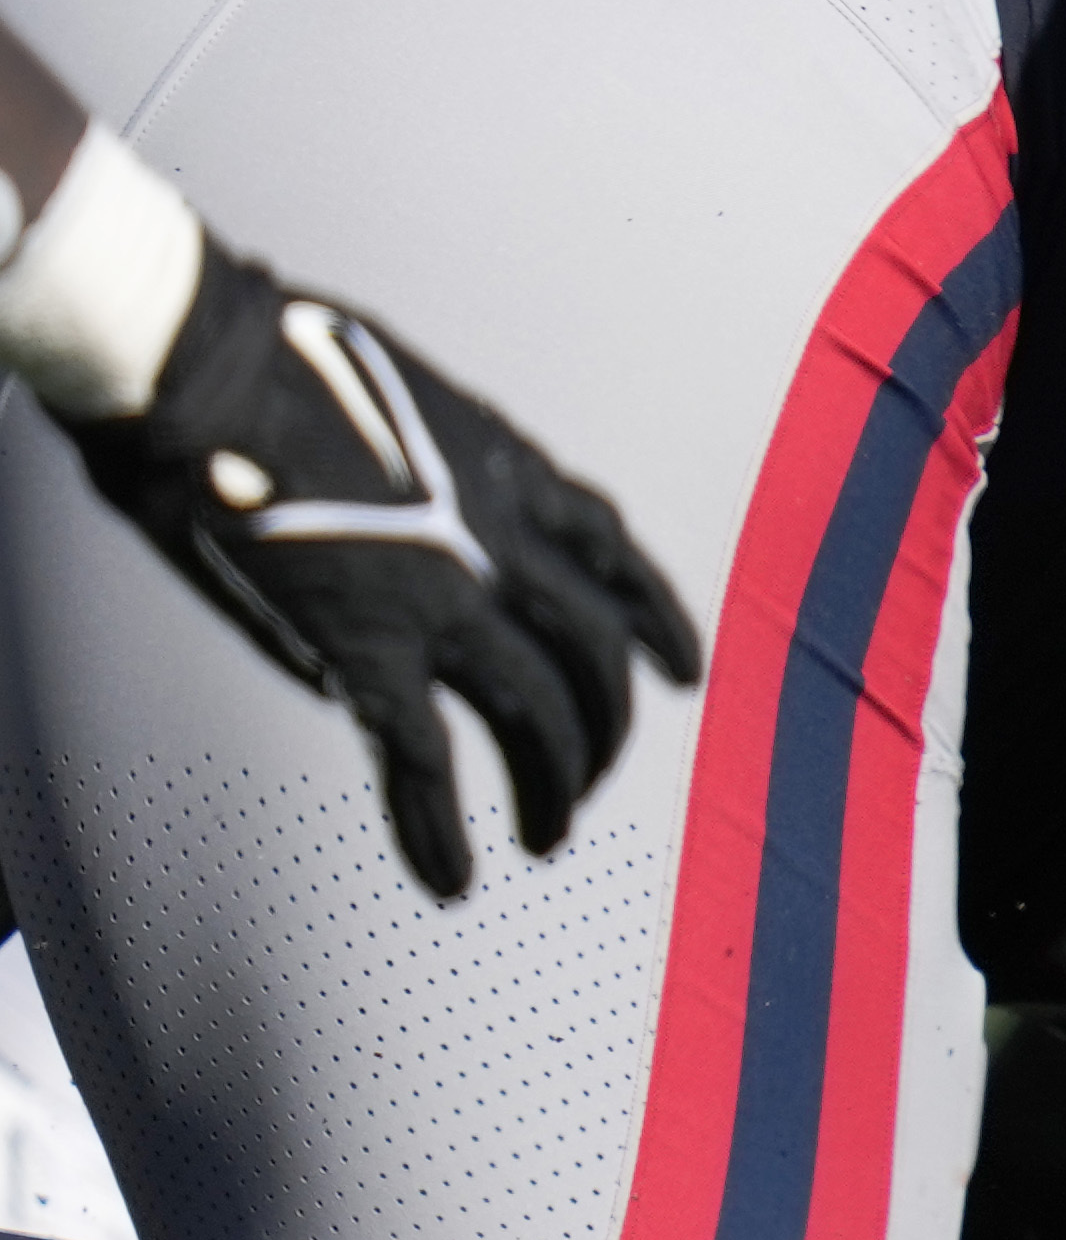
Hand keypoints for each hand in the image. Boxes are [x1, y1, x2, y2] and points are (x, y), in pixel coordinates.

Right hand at [60, 246, 696, 902]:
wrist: (209, 360)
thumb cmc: (281, 360)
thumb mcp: (408, 407)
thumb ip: (439, 489)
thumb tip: (429, 578)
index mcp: (514, 471)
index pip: (618, 559)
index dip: (659, 622)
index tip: (682, 672)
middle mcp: (503, 539)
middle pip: (592, 658)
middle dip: (601, 731)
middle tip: (587, 781)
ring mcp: (444, 596)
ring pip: (535, 716)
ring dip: (550, 789)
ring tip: (545, 839)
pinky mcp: (366, 646)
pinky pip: (422, 761)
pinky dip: (439, 830)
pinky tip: (452, 880)